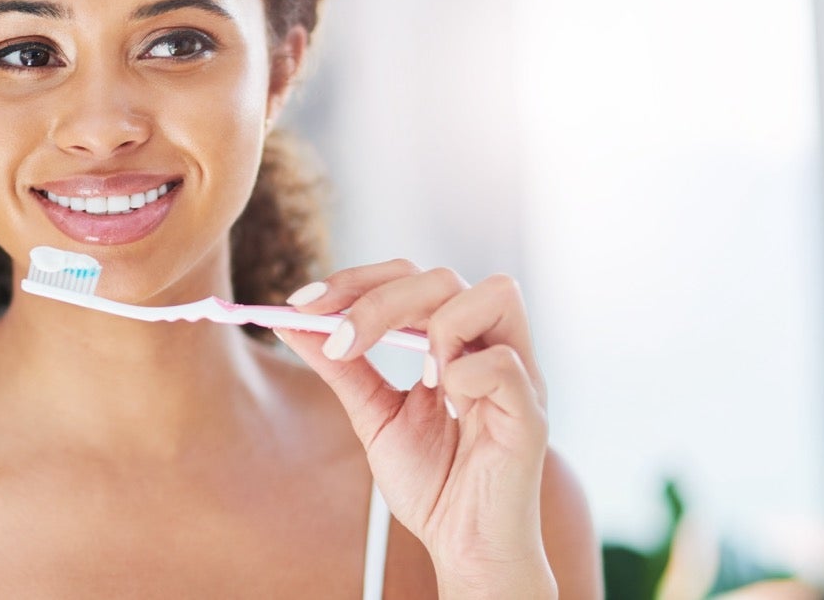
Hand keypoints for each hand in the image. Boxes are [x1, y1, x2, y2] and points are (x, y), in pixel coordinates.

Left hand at [277, 260, 555, 596]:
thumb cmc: (432, 481)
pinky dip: (464, 376)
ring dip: (436, 328)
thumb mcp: (372, 415)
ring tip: (419, 380)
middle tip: (339, 343)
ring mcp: (517, 374)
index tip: (302, 305)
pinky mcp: (531, 412)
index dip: (356, 280)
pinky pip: (502, 363)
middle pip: (442, 277)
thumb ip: (341, 366)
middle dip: (377, 301)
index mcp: (455, 341)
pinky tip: (452, 408)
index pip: (410, 276)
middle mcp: (489, 345)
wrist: (463, 547)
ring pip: (492, 293)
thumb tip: (291, 322)